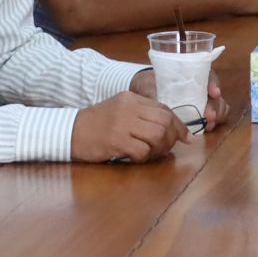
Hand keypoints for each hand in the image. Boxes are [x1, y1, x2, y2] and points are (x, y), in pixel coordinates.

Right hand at [72, 91, 186, 162]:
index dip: (179, 124)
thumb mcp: (120, 111)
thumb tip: (171, 129)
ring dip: (159, 149)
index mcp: (131, 98)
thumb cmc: (97, 124)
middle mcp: (129, 108)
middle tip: (168, 148)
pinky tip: (135, 157)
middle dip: (172, 138)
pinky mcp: (116, 141)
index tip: (187, 137)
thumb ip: (142, 115)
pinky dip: (144, 157)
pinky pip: (142, 151)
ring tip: (151, 154)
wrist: (70, 131)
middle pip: (164, 121)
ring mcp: (122, 124)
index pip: (164, 109)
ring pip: (157, 135)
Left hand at [129, 68, 228, 130]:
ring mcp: (200, 101)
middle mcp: (199, 86)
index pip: (208, 74)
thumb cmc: (147, 84)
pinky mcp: (198, 115)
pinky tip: (207, 129)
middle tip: (209, 116)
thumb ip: (151, 92)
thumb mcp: (146, 85)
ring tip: (208, 125)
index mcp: (189, 74)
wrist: (141, 94)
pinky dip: (213, 122)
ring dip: (216, 115)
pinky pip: (212, 118)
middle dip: (215, 105)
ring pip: (218, 105)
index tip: (214, 93)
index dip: (213, 83)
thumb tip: (155, 100)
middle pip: (215, 93)